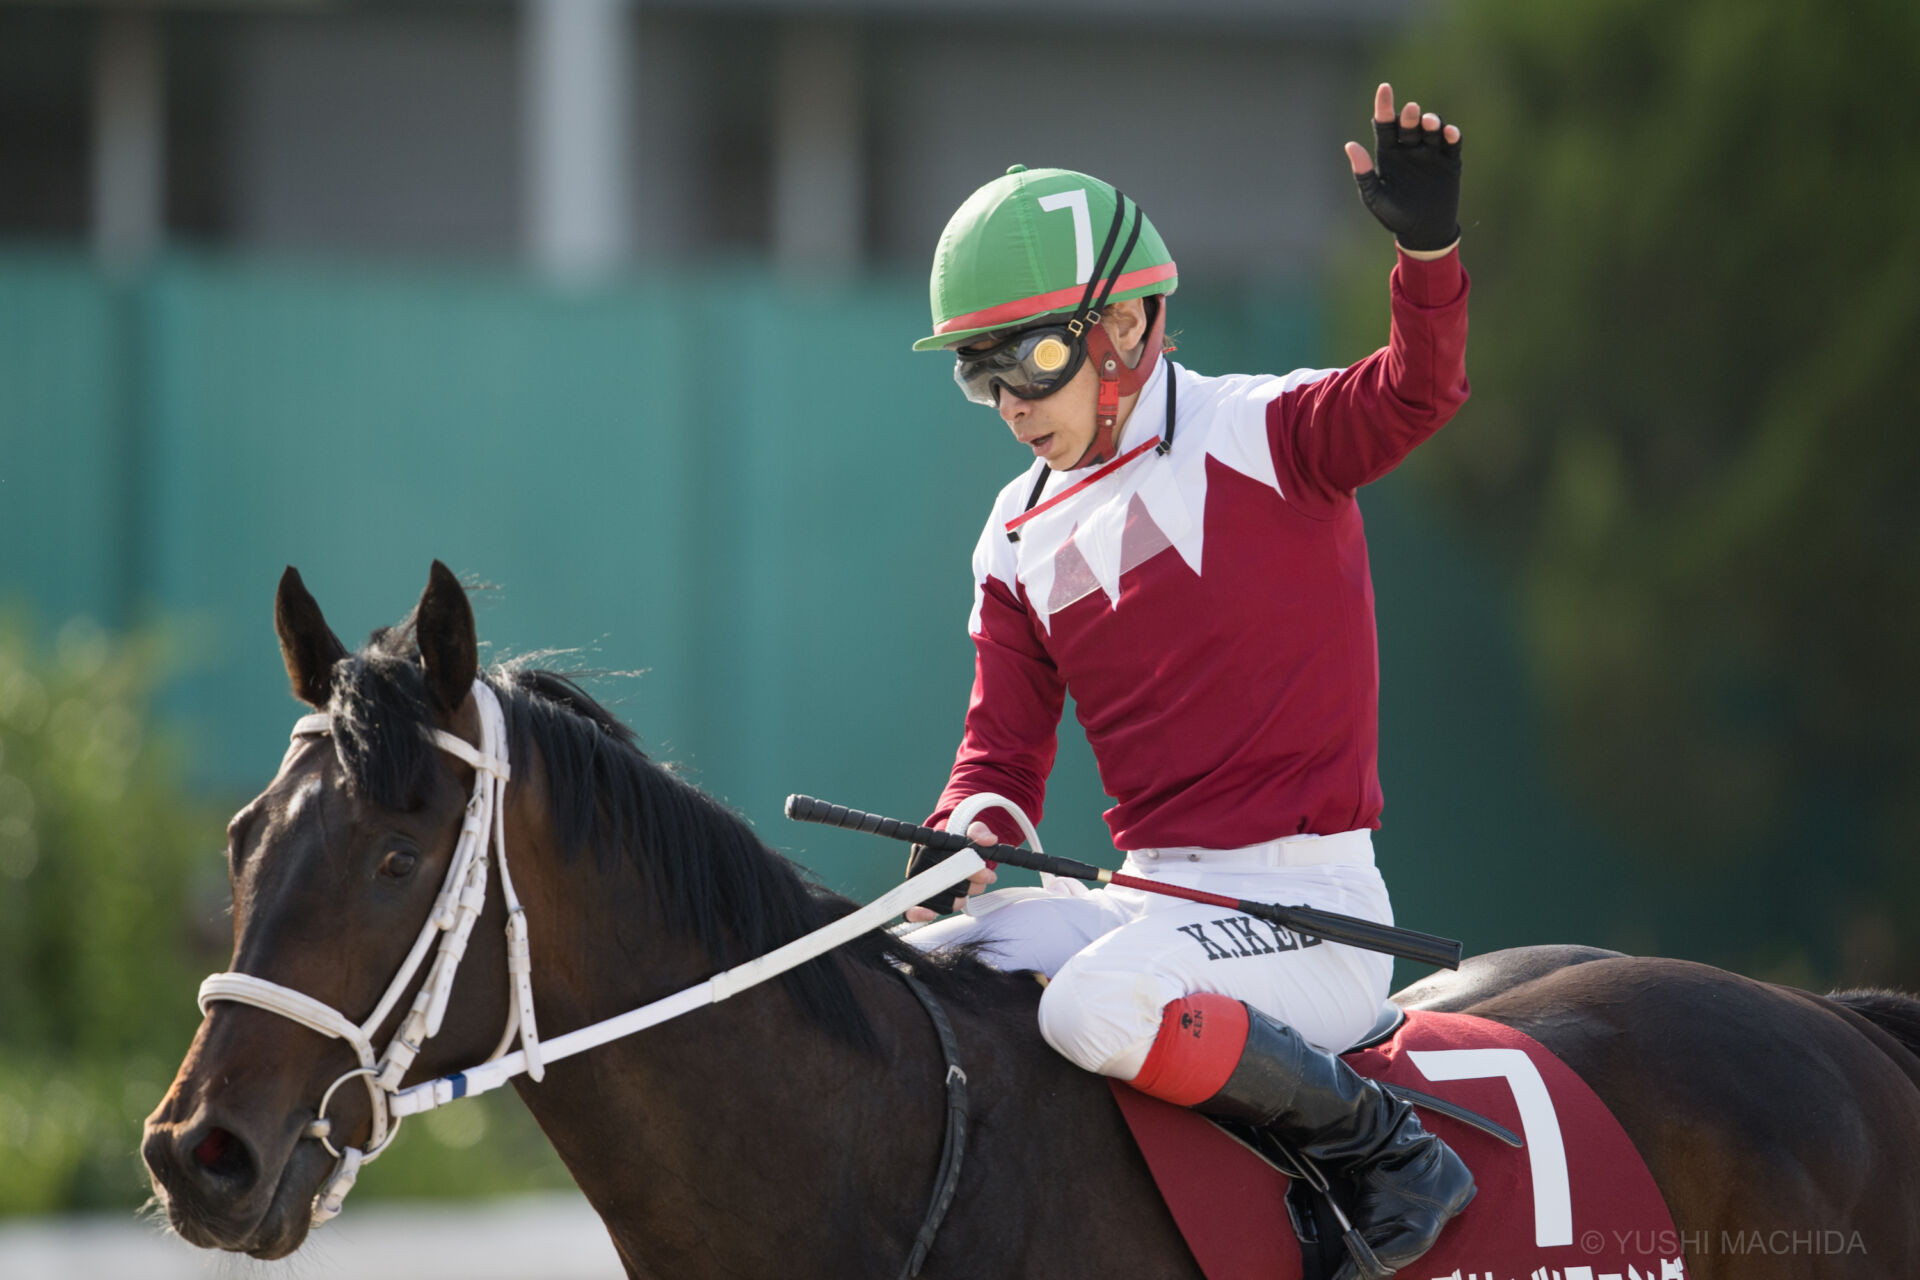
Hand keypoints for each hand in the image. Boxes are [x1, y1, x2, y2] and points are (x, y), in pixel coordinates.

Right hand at [902, 822, 998, 922]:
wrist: (947, 858)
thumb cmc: (958, 847)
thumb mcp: (969, 833)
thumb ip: (979, 832)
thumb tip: (990, 840)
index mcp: (928, 849)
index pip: (948, 862)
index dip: (971, 870)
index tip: (988, 875)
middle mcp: (917, 868)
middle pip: (945, 884)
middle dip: (971, 886)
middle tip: (985, 880)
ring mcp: (915, 886)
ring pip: (940, 901)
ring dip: (961, 899)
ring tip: (969, 890)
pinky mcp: (914, 902)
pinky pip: (910, 912)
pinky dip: (920, 914)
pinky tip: (930, 915)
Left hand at [1344, 82, 1461, 252]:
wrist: (1423, 232)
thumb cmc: (1394, 216)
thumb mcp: (1376, 197)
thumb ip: (1364, 173)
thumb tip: (1349, 145)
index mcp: (1388, 153)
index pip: (1384, 124)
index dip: (1384, 105)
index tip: (1384, 88)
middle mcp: (1409, 148)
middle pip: (1409, 125)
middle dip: (1410, 116)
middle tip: (1411, 111)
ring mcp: (1431, 153)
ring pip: (1432, 129)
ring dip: (1431, 122)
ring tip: (1429, 123)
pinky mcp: (1450, 161)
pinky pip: (1452, 144)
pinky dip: (1452, 136)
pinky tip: (1450, 133)